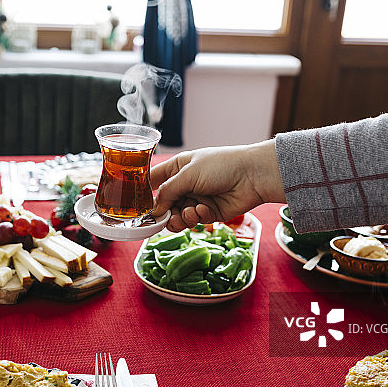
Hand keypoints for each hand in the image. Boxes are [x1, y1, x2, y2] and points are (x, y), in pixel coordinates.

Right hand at [151, 140, 284, 231]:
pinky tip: (203, 210)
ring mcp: (195, 199)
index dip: (142, 192)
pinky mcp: (206, 213)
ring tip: (188, 214)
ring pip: (175, 216)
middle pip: (162, 203)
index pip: (152, 180)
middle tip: (165, 217)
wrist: (252, 177)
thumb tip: (154, 210)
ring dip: (179, 217)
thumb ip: (168, 192)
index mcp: (177, 168)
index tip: (135, 206)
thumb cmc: (221, 166)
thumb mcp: (188, 174)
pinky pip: (192, 221)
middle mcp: (184, 184)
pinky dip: (196, 217)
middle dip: (163, 212)